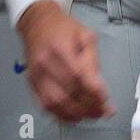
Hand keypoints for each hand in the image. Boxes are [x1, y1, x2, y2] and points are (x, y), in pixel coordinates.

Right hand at [17, 1, 114, 122]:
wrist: (37, 23)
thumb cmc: (63, 28)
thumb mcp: (85, 36)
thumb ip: (92, 60)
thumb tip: (99, 87)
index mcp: (60, 48)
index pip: (77, 76)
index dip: (93, 92)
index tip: (107, 101)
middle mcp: (45, 64)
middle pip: (67, 92)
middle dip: (88, 106)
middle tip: (104, 111)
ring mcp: (36, 76)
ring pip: (56, 103)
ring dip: (76, 114)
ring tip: (93, 115)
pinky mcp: (32, 84)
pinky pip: (46, 106)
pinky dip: (62, 115)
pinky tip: (76, 116)